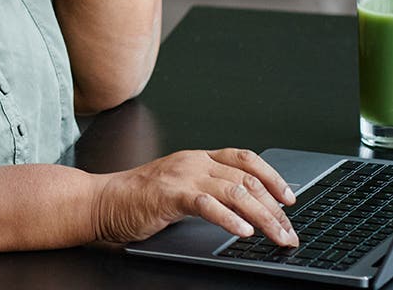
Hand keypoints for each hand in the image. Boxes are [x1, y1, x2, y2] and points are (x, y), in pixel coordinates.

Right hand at [92, 148, 298, 245]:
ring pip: (235, 191)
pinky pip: (207, 205)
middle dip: (275, 207)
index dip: (272, 177)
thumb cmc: (138, 198)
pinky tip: (243, 232)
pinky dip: (229, 219)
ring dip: (262, 217)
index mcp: (198, 158)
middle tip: (288, 230)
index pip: (245, 159)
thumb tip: (245, 207)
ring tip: (276, 235)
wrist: (102, 201)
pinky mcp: (169, 195)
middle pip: (247, 179)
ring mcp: (182, 176)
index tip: (290, 198)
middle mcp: (194, 162)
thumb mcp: (180, 186)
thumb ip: (208, 189)